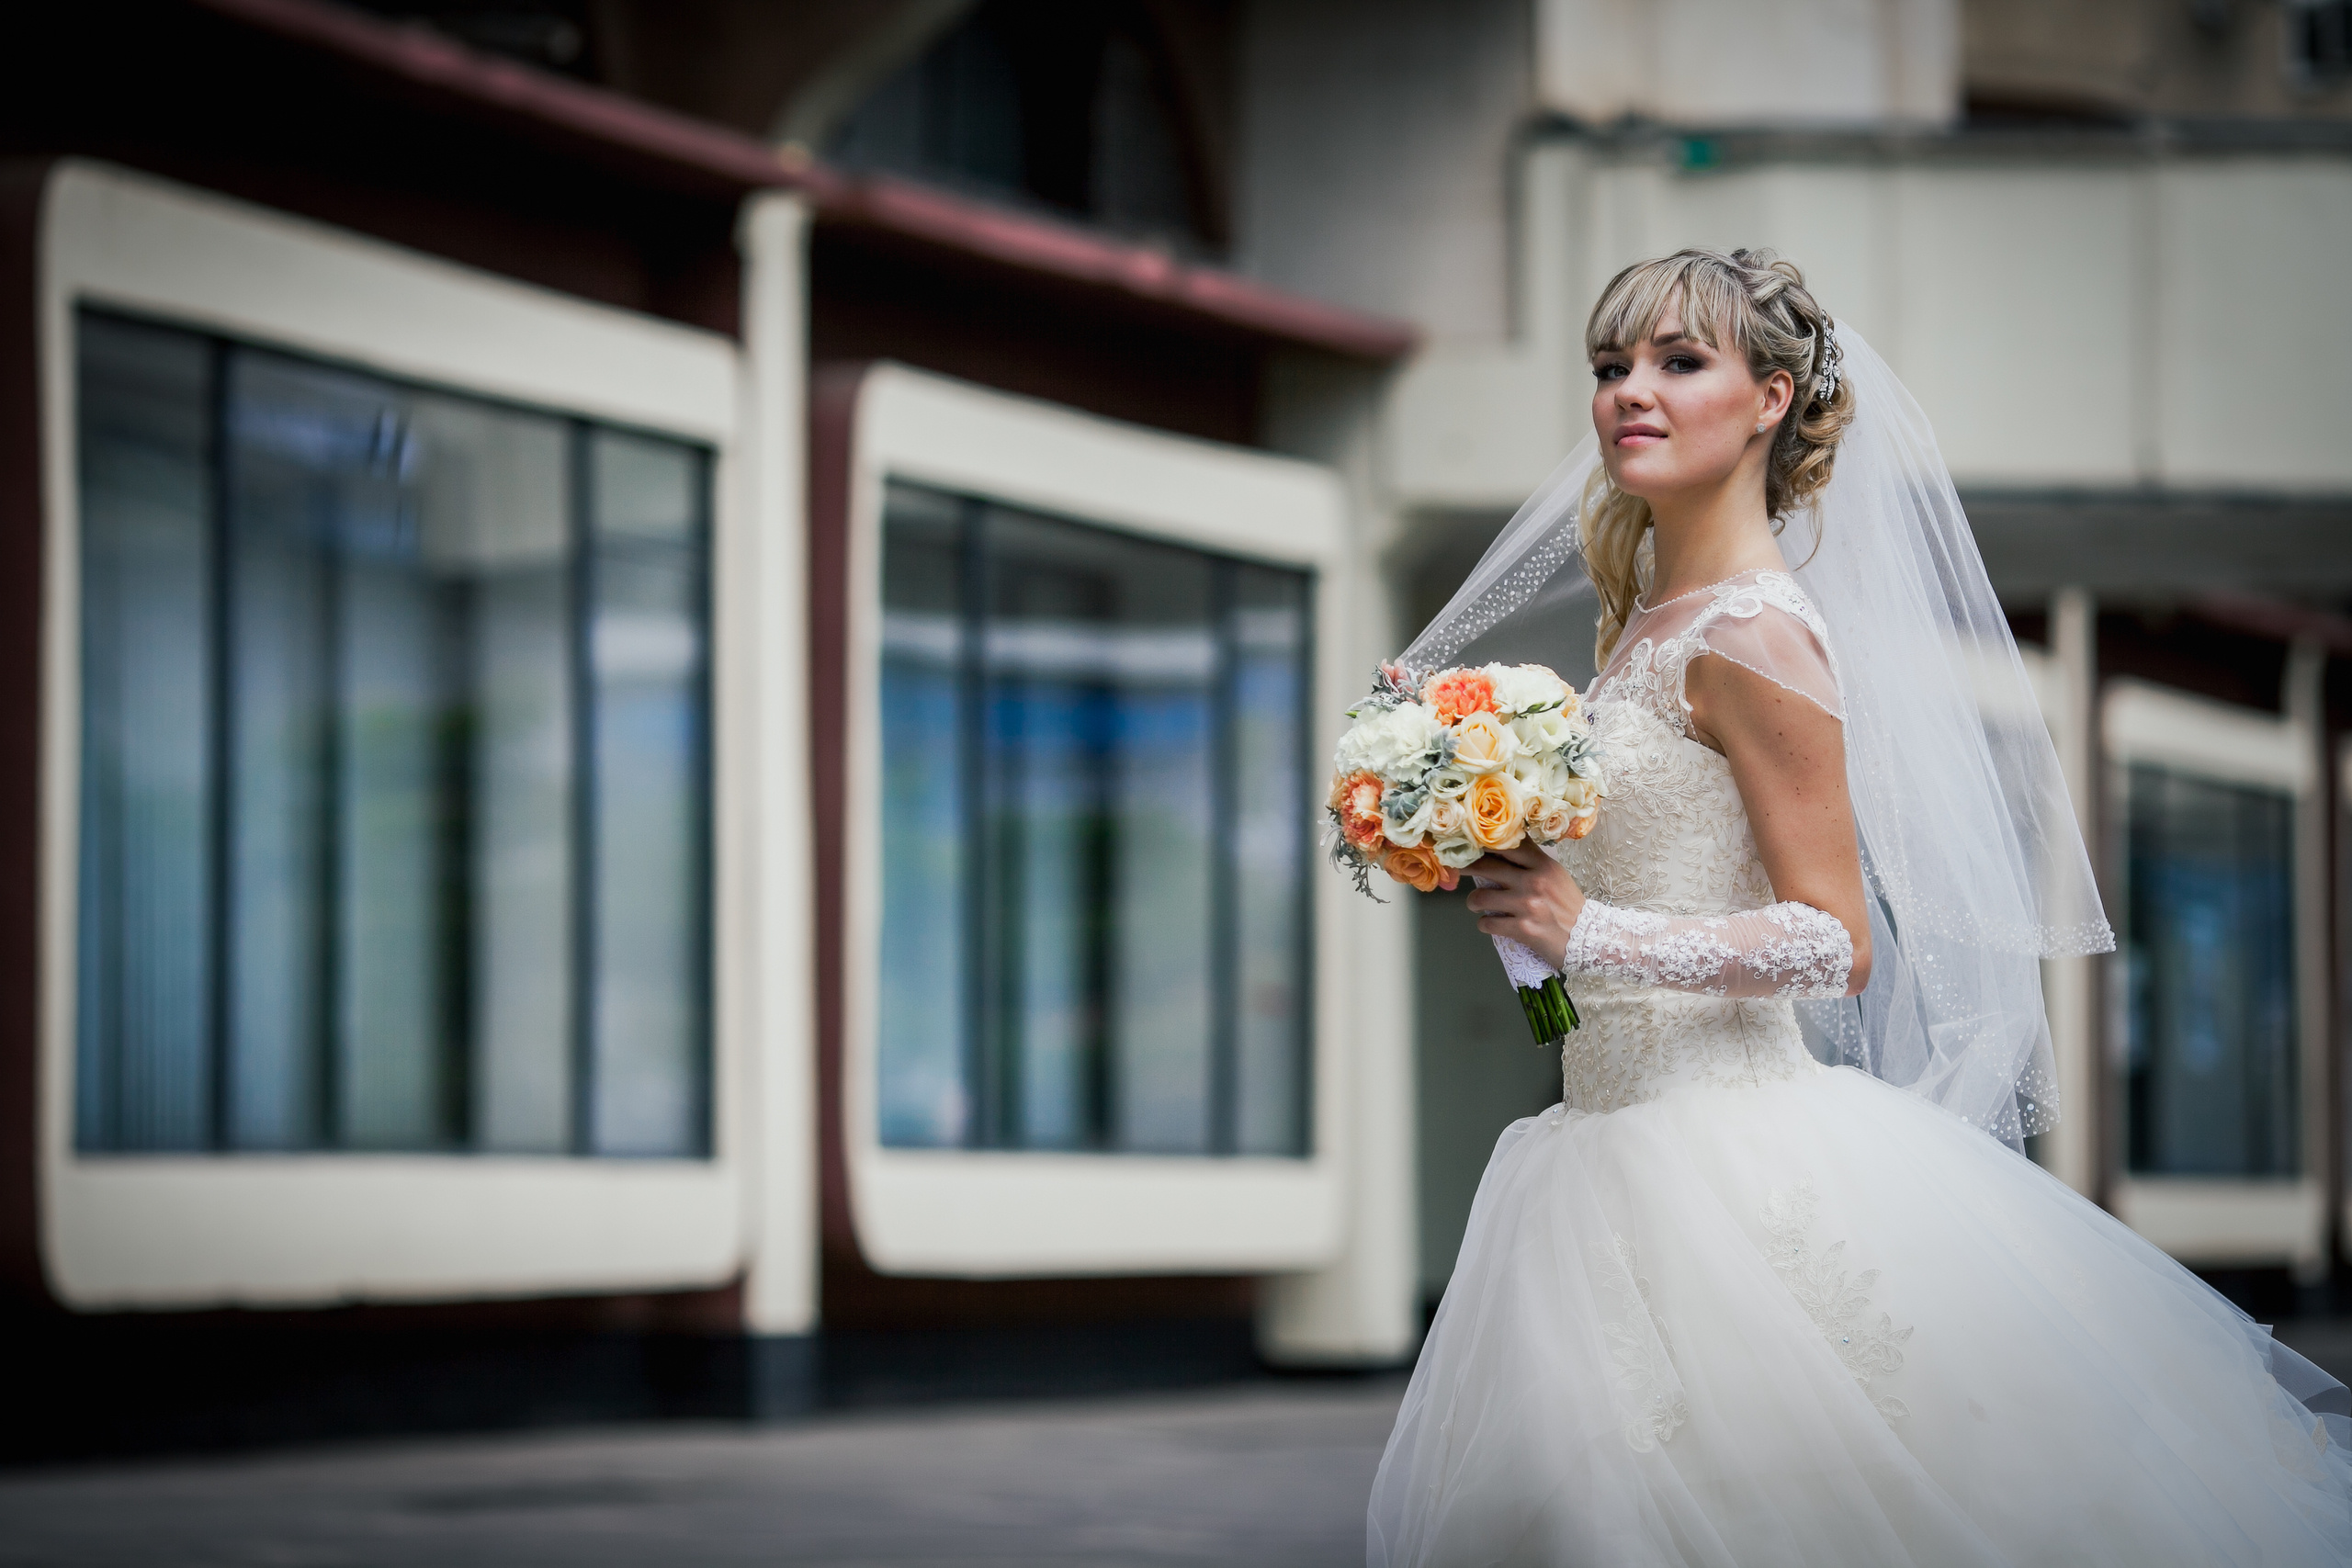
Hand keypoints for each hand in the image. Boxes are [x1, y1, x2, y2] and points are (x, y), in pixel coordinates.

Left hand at [1464, 842, 1586, 970]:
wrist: (1588, 938)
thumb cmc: (1568, 906)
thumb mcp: (1554, 875)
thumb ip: (1530, 863)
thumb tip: (1499, 851)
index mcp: (1543, 864)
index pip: (1507, 844)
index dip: (1483, 843)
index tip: (1470, 845)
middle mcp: (1534, 881)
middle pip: (1485, 866)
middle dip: (1466, 868)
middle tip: (1459, 870)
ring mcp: (1527, 905)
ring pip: (1480, 897)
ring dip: (1474, 901)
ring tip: (1477, 904)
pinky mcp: (1523, 929)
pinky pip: (1487, 923)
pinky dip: (1485, 924)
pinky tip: (1491, 923)